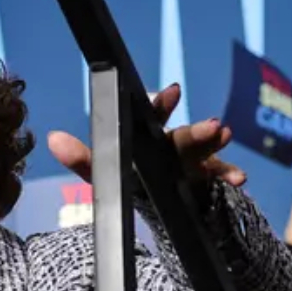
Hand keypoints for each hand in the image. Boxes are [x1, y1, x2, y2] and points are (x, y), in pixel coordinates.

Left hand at [47, 83, 245, 189]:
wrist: (166, 199)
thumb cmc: (137, 177)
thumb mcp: (109, 171)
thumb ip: (84, 158)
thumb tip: (51, 139)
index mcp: (150, 138)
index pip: (154, 117)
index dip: (163, 105)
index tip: (174, 91)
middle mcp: (173, 145)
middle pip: (184, 137)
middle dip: (198, 131)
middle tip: (214, 125)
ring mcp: (193, 161)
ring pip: (205, 153)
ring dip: (215, 146)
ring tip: (225, 136)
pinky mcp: (207, 179)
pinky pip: (219, 177)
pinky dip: (228, 175)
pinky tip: (240, 179)